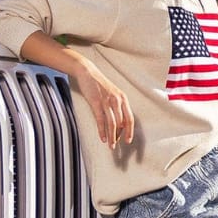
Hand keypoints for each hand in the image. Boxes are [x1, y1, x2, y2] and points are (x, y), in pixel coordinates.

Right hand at [17, 31, 134, 148]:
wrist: (88, 72)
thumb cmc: (100, 85)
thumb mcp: (112, 94)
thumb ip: (117, 106)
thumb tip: (120, 123)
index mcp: (123, 98)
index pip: (129, 118)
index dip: (130, 131)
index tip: (128, 140)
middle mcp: (117, 100)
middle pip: (121, 123)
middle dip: (119, 136)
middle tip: (116, 145)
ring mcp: (106, 101)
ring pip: (112, 123)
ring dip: (111, 137)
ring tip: (110, 145)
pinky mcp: (96, 102)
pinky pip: (100, 120)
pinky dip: (102, 131)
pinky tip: (102, 138)